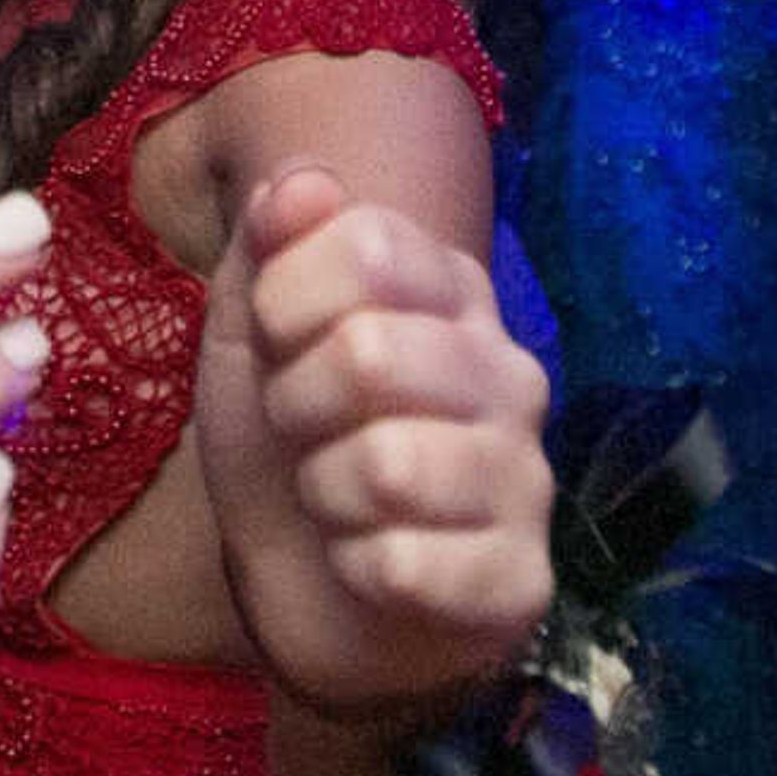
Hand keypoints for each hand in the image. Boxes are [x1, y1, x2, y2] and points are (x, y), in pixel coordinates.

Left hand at [189, 167, 553, 707]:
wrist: (307, 592)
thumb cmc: (288, 443)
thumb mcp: (250, 334)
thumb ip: (270, 247)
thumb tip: (301, 183)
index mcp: (451, 293)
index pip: (369, 243)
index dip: (286, 298)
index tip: (280, 343)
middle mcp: (510, 372)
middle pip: (371, 351)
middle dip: (297, 402)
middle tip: (304, 431)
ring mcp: (526, 478)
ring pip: (387, 465)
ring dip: (323, 491)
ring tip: (338, 497)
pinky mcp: (519, 580)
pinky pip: (406, 564)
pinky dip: (356, 565)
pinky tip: (370, 563)